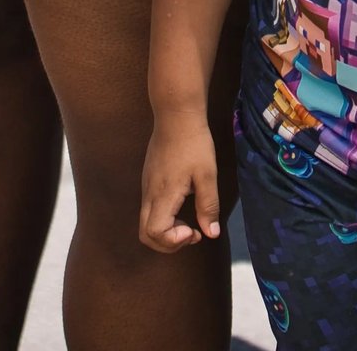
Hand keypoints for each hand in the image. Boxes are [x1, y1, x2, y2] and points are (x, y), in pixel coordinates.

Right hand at [139, 112, 221, 253]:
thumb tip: (211, 234)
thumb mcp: (207, 174)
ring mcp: (146, 186)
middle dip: (168, 243)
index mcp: (163, 194)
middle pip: (145, 235)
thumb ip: (208, 206)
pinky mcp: (148, 179)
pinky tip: (182, 204)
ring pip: (146, 222)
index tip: (195, 231)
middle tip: (192, 233)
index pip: (154, 233)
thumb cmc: (194, 143)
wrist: (176, 114)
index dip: (174, 241)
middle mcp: (149, 193)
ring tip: (189, 222)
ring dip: (167, 231)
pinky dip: (164, 218)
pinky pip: (150, 209)